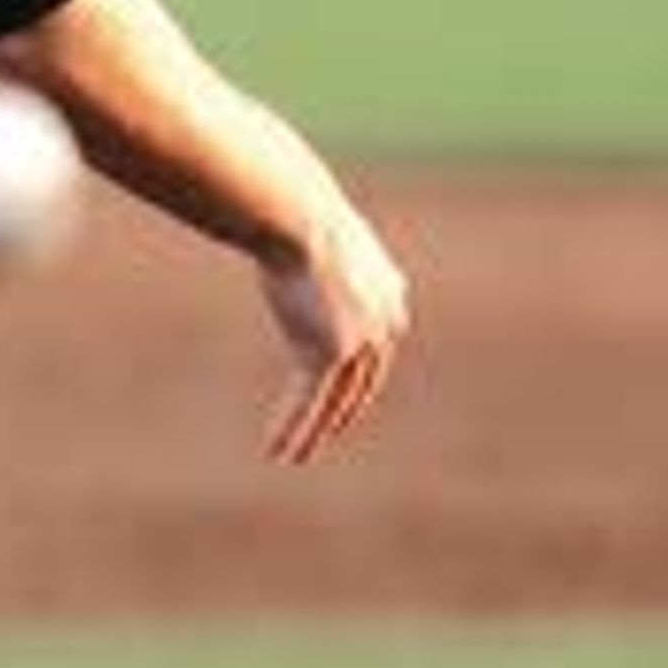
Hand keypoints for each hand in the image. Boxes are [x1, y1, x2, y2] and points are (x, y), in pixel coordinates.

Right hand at [253, 201, 408, 464]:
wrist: (298, 217)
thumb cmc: (301, 211)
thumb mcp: (325, 230)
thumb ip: (327, 248)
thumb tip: (303, 222)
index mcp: (390, 293)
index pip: (380, 349)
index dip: (363, 377)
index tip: (346, 395)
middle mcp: (383, 323)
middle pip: (363, 383)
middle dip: (343, 412)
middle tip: (327, 434)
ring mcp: (360, 342)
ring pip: (336, 402)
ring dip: (313, 433)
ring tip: (295, 457)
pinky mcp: (331, 354)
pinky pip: (311, 402)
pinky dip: (294, 429)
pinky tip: (278, 450)